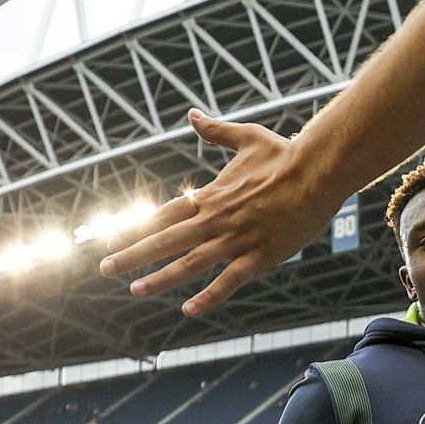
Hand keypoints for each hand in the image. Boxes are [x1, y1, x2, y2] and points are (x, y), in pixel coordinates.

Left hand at [100, 110, 335, 316]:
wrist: (318, 171)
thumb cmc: (286, 154)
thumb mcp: (247, 137)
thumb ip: (216, 131)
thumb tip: (192, 114)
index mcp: (211, 195)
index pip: (164, 215)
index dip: (136, 228)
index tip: (112, 239)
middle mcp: (216, 219)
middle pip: (166, 240)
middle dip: (132, 255)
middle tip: (105, 268)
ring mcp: (237, 240)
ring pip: (190, 264)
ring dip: (160, 278)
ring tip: (135, 290)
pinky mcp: (260, 256)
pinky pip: (230, 281)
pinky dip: (208, 296)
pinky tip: (189, 309)